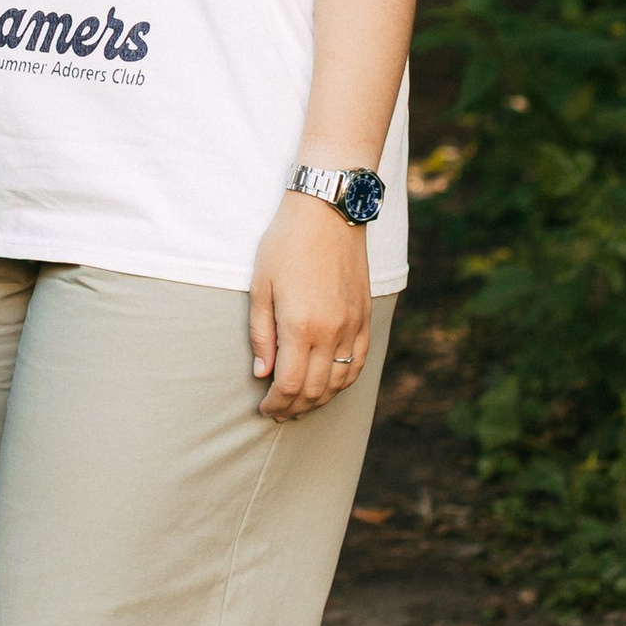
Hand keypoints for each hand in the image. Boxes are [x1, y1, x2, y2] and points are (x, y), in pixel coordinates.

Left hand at [248, 189, 374, 420]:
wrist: (328, 213)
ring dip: (320, 400)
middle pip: (316, 390)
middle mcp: (331, 332)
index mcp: (301, 326)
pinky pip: (359, 364)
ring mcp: (353, 327)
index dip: (276, 403)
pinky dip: (344, 382)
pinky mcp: (365, 318)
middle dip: (295, 408)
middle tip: (279, 413)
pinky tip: (330, 385)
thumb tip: (262, 373)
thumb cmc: (286, 244)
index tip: (265, 409)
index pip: (290, 384)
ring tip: (301, 405)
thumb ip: (261, 334)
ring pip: (341, 382)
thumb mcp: (260, 285)